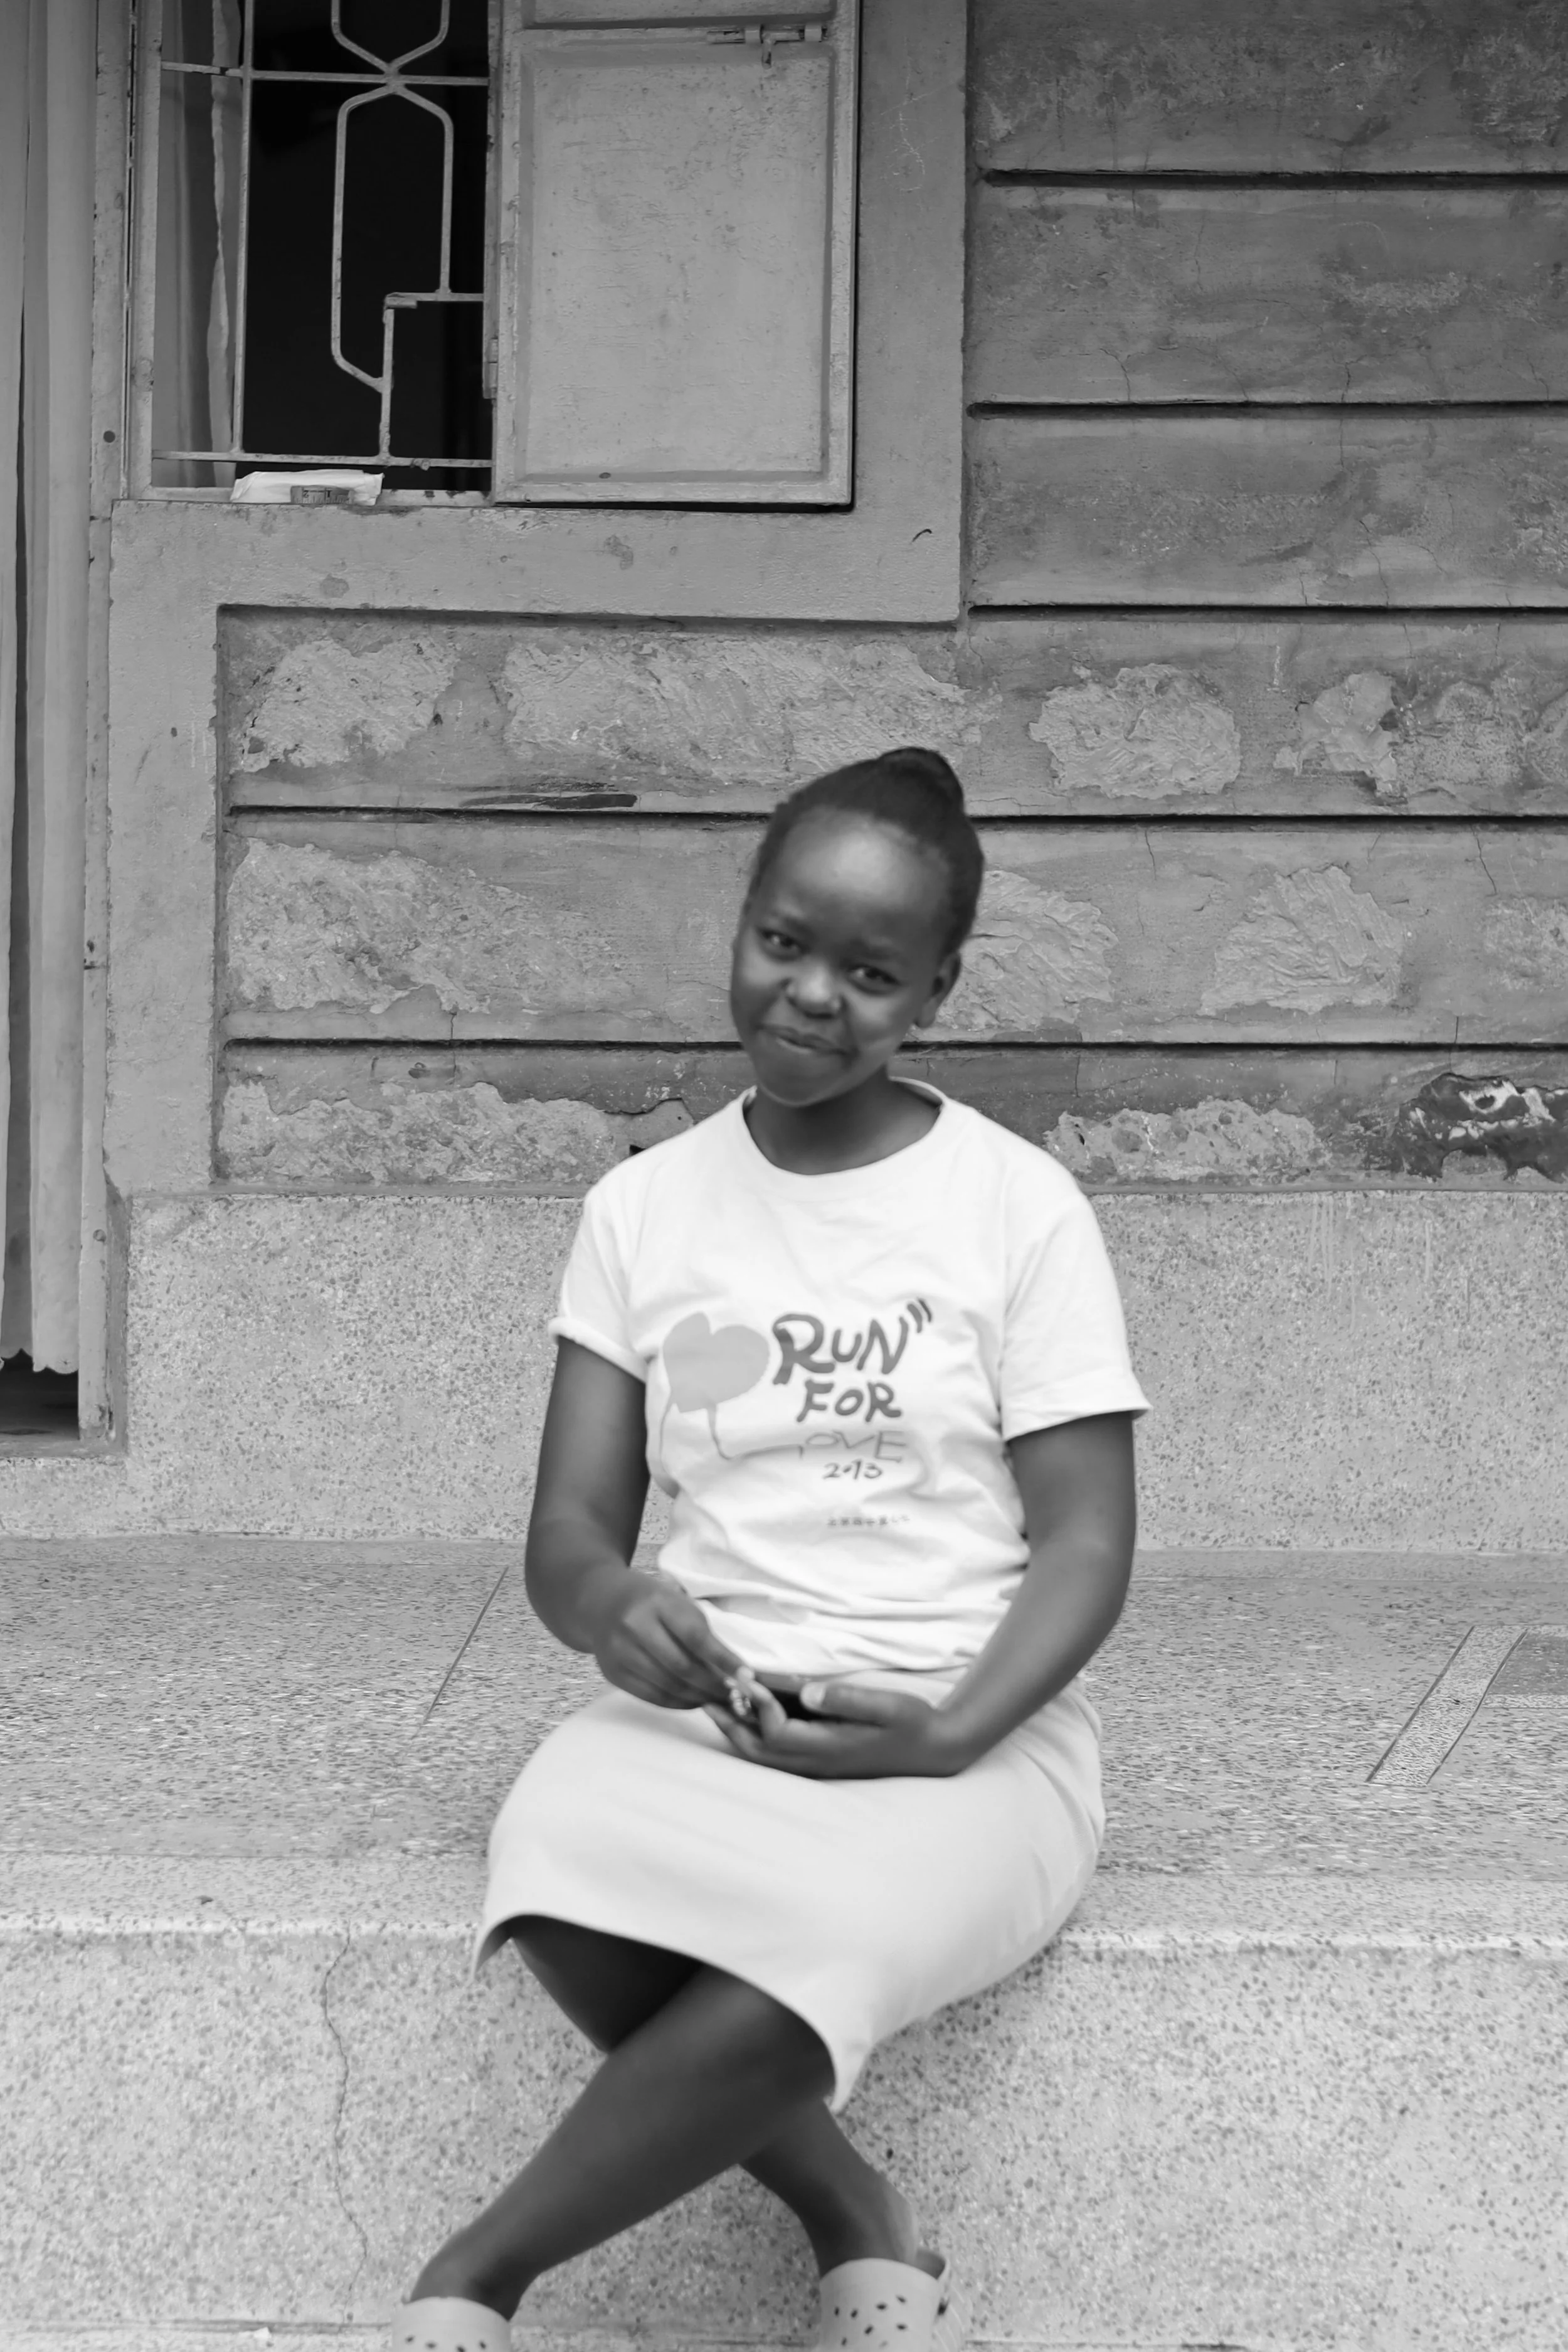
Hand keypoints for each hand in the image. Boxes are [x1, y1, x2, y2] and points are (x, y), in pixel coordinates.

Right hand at [588, 1571, 744, 1709]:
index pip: (695, 1636)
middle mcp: (634, 1627)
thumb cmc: (648, 1599)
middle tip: (736, 1695)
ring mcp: (620, 1653)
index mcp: (656, 1602)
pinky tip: (694, 1700)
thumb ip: (699, 1630)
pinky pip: (652, 1697)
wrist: (599, 1601)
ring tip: (718, 1700)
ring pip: (668, 1686)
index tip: (747, 1675)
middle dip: (714, 1685)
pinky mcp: (613, 1673)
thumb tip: (732, 1668)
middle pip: (682, 1667)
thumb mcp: (675, 1600)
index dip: (723, 1659)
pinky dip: (678, 1703)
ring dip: (699, 1698)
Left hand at [703, 1678, 969, 1779]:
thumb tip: (806, 1691)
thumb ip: (847, 1699)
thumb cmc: (912, 1723)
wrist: (934, 1750)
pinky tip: (751, 1713)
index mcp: (830, 1748)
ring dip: (738, 1731)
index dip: (757, 1705)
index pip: (776, 1733)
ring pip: (763, 1757)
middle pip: (758, 1752)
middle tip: (708, 1695)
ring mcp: (817, 1767)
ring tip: (718, 1703)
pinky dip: (755, 1735)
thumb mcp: (888, 1705)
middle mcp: (816, 1763)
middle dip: (731, 1724)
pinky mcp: (820, 1761)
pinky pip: (776, 1754)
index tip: (747, 1675)